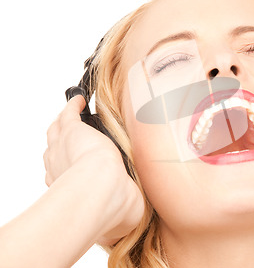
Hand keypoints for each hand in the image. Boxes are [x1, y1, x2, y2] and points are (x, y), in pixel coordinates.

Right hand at [44, 95, 143, 244]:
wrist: (102, 190)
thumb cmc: (111, 206)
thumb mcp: (124, 212)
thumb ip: (125, 210)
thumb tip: (130, 220)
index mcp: (69, 187)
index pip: (66, 173)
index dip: (73, 169)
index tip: (83, 167)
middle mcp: (60, 167)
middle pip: (57, 151)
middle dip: (63, 147)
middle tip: (74, 140)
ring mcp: (63, 148)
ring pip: (57, 132)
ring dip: (64, 124)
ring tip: (73, 115)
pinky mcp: (72, 131)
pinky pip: (68, 113)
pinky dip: (73, 105)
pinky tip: (80, 99)